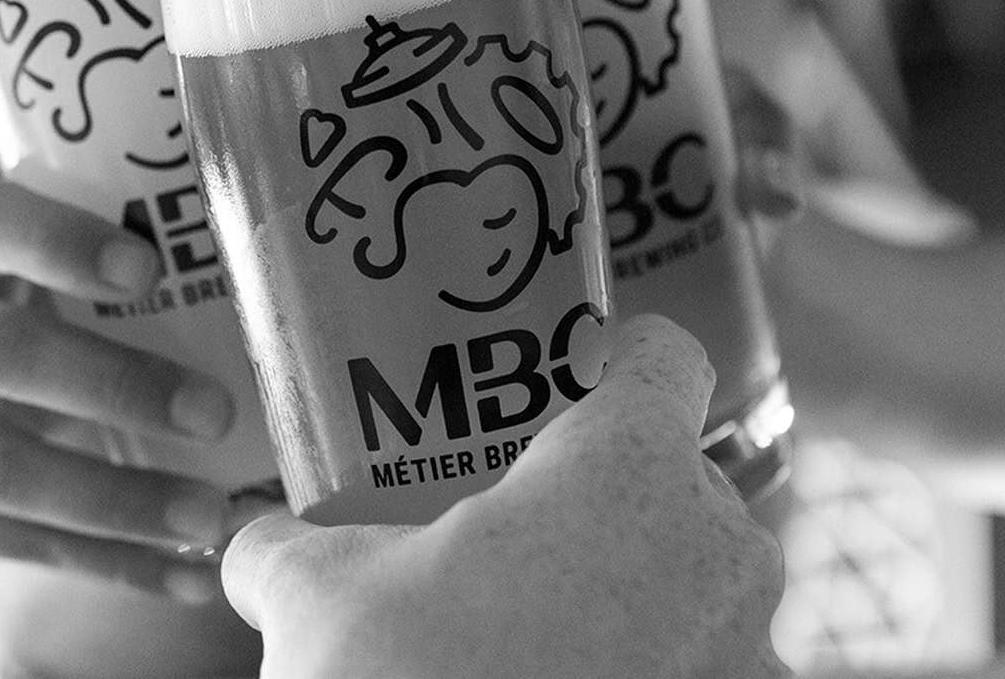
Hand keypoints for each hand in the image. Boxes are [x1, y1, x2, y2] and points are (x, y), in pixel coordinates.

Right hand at [0, 177, 236, 602]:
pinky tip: (188, 572)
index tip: (148, 267)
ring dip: (118, 501)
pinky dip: (113, 563)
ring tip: (212, 516)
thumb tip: (258, 270)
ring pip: (3, 470)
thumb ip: (98, 254)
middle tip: (215, 413)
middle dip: (113, 386)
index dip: (60, 244)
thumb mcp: (18, 259)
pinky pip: (19, 541)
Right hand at [222, 315, 788, 678]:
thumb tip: (255, 545)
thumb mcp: (319, 605)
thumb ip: (284, 549)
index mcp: (627, 469)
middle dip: (604, 499)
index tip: (564, 386)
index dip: (613, 360)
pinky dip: (659, 669)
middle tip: (519, 530)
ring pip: (698, 580)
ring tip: (544, 628)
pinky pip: (709, 667)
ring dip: (638, 592)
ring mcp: (749, 650)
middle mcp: (719, 547)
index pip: (663, 357)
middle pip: (676, 476)